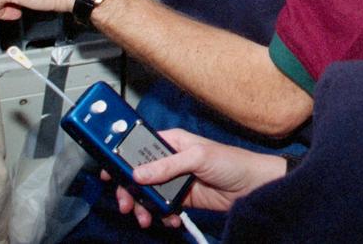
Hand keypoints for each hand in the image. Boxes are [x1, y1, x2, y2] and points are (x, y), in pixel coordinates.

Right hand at [113, 129, 287, 229]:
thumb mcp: (198, 157)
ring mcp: (175, 180)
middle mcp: (170, 160)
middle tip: (127, 204)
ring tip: (147, 218)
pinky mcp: (182, 198)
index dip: (121, 158)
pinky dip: (162, 217)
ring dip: (144, 208)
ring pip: (148, 194)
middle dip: (129, 191)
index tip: (109, 172)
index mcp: (172, 142)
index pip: (138, 147)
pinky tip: (171, 220)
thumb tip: (139, 172)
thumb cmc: (232, 161)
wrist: (253, 186)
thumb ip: (167, 165)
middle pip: (138, 175)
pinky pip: (162, 208)